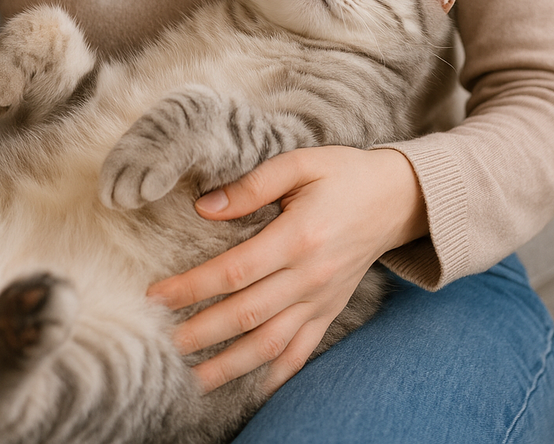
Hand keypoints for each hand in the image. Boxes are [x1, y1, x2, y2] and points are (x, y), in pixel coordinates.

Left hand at [147, 146, 426, 394]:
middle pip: (246, 314)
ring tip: (192, 380)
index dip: (193, 287)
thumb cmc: (343, 174)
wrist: (397, 198)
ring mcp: (321, 299)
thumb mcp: (300, 163)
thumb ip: (252, 185)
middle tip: (160, 345)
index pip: (235, 270)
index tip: (157, 295)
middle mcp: (310, 276)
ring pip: (270, 343)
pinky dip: (276, 376)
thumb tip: (205, 206)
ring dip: (229, 366)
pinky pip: (302, 352)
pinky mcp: (330, 311)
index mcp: (299, 236)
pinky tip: (251, 391)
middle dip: (200, 334)